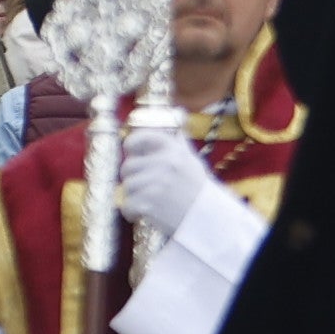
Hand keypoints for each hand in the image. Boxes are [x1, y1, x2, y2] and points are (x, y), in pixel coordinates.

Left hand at [116, 113, 214, 253]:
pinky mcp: (149, 204)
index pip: (140, 138)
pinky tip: (144, 214)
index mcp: (174, 150)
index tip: (131, 152)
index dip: (131, 145)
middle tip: (145, 187)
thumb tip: (178, 113)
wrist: (207, 220)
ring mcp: (156, 184)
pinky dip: (132, 212)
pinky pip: (127, 205)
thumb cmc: (198, 190)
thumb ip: (179, 140)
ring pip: (127, 186)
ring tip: (149, 202)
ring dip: (133, 196)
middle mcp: (165, 164)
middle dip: (133, 177)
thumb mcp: (192, 160)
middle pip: (128, 165)